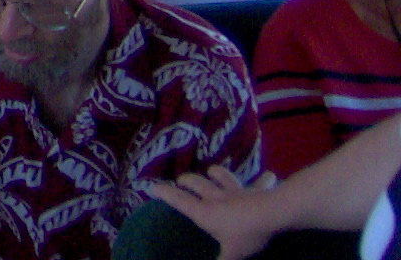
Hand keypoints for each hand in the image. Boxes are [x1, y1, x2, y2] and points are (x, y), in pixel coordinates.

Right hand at [145, 165, 278, 259]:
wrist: (271, 214)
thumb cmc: (246, 234)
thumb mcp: (232, 254)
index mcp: (205, 212)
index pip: (179, 201)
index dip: (164, 193)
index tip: (151, 187)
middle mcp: (216, 197)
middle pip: (196, 183)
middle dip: (186, 180)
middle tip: (182, 181)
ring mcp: (235, 191)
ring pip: (221, 176)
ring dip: (216, 173)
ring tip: (213, 172)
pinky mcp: (254, 191)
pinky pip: (259, 183)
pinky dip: (263, 179)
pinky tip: (268, 175)